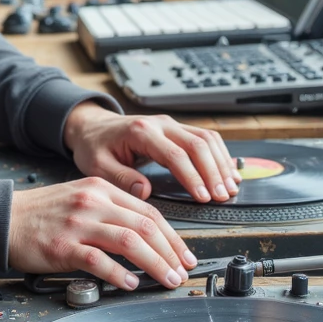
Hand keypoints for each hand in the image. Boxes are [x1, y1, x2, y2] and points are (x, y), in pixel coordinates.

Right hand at [7, 177, 197, 290]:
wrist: (3, 217)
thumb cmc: (41, 213)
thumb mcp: (80, 197)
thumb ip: (111, 210)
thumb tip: (145, 236)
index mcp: (101, 188)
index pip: (148, 211)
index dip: (172, 235)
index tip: (184, 254)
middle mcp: (93, 202)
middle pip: (145, 226)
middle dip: (170, 252)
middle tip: (182, 271)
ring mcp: (79, 224)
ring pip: (129, 241)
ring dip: (155, 264)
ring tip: (166, 279)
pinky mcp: (64, 246)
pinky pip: (100, 261)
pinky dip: (120, 274)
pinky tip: (132, 283)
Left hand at [62, 104, 239, 204]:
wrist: (93, 127)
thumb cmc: (95, 146)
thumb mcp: (97, 165)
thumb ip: (119, 177)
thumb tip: (144, 191)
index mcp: (141, 132)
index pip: (175, 154)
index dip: (193, 177)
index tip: (204, 197)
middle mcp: (160, 124)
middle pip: (198, 144)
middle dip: (214, 172)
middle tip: (222, 197)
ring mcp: (170, 125)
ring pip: (207, 138)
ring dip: (221, 163)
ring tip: (230, 188)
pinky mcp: (176, 129)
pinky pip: (205, 138)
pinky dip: (220, 155)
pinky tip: (227, 173)